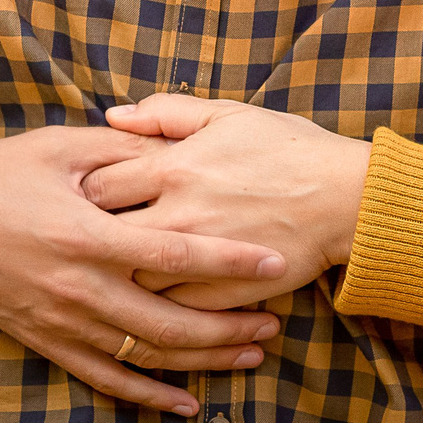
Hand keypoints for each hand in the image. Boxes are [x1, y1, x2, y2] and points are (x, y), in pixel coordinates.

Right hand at [0, 126, 285, 415]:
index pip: (174, 255)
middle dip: (229, 325)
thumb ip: (122, 153)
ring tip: (248, 353)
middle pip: (170, 322)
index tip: (274, 262)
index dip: (229, 261)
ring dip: (202, 359)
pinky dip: (147, 396)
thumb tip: (176, 151)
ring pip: (145, 356)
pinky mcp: (44, 340)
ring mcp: (60, 321)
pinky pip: (104, 377)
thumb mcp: (58, 147)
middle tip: (274, 322)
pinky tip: (185, 404)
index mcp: (85, 233)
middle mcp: (77, 286)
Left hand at [86, 97, 370, 312]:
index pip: (99, 184)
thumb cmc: (288, 148)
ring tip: (102, 271)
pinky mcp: (219, 294)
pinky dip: (149, 306)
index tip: (79, 197)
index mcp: (174, 166)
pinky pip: (166, 309)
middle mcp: (178, 215)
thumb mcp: (227, 114)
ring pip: (127, 281)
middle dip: (86, 239)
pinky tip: (142, 299)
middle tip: (78, 238)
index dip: (81, 192)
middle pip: (103, 237)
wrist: (344, 198)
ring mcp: (197, 259)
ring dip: (111, 277)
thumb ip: (165, 112)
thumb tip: (112, 115)